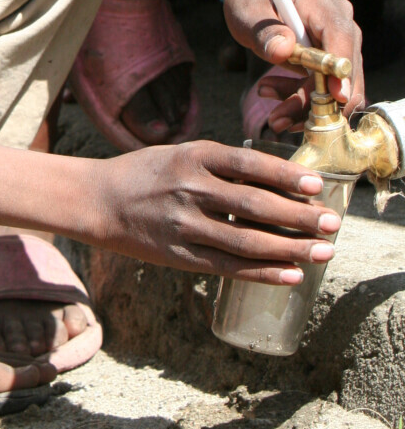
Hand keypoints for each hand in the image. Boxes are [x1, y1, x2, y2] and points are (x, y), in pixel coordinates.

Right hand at [0, 136, 339, 283]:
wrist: (97, 200)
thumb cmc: (146, 173)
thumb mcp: (181, 153)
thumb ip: (222, 164)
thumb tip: (277, 181)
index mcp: (192, 156)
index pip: (248, 165)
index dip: (285, 176)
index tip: (315, 185)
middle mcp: (188, 189)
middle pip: (253, 206)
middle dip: (298, 216)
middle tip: (331, 222)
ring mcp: (183, 225)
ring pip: (246, 242)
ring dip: (290, 249)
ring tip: (322, 252)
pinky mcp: (179, 256)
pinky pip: (228, 268)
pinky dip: (263, 273)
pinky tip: (291, 274)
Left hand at [220, 0, 363, 132]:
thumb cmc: (251, 0)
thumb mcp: (246, 12)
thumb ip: (264, 31)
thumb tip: (283, 50)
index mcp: (321, 3)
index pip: (341, 37)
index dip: (341, 69)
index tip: (334, 97)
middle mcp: (340, 23)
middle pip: (344, 69)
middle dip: (316, 101)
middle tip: (279, 120)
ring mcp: (341, 43)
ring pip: (339, 86)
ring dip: (307, 107)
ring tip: (274, 116)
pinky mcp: (334, 61)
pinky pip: (329, 90)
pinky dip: (306, 101)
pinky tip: (277, 98)